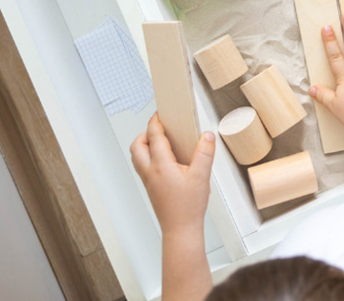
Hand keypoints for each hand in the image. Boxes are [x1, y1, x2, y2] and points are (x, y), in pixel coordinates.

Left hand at [130, 113, 214, 234]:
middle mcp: (150, 172)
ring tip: (161, 141)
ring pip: (137, 157)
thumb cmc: (189, 207)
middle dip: (145, 132)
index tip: (160, 113)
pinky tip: (165, 160)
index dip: (156, 122)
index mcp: (161, 165)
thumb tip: (207, 136)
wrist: (180, 230)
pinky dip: (148, 156)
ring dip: (144, 145)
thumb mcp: (202, 177)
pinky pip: (143, 166)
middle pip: (137, 145)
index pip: (154, 137)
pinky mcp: (151, 188)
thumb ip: (204, 153)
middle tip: (159, 127)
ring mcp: (148, 181)